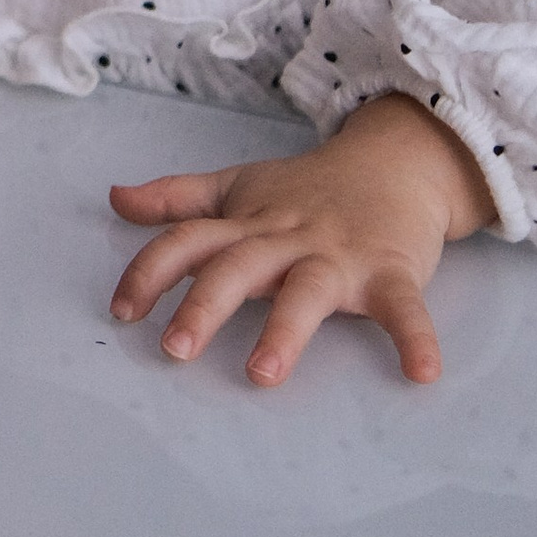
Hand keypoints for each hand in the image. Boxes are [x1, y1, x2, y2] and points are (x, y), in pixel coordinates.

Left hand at [107, 94, 494, 385]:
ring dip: (284, 331)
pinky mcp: (392, 271)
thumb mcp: (238, 186)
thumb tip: (115, 198)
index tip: (122, 312)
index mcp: (247, 224)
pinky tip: (421, 372)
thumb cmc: (307, 188)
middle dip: (204, 307)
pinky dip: (416, 338)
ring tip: (261, 373)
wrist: (394, 162)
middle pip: (239, 267)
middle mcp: (287, 239)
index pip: (188, 241)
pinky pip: (404, 308)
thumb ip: (178, 198)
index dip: (151, 272)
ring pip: (307, 291)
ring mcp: (339, 256)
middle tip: (173, 350)